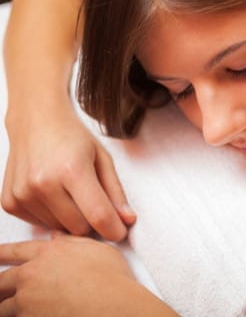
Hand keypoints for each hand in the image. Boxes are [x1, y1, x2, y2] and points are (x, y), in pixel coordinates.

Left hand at [0, 234, 135, 316]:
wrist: (112, 305)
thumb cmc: (111, 277)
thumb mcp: (97, 250)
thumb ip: (72, 242)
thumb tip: (57, 237)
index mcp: (48, 253)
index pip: (15, 250)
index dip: (1, 253)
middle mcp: (32, 274)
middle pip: (1, 280)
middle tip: (0, 289)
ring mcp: (28, 300)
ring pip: (3, 306)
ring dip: (6, 307)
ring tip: (8, 309)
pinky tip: (24, 316)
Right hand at [2, 106, 134, 240]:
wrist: (36, 121)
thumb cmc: (73, 138)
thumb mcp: (102, 159)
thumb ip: (116, 192)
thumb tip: (128, 221)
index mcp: (73, 170)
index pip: (99, 216)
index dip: (114, 229)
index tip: (120, 231)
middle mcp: (44, 184)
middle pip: (79, 228)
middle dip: (91, 221)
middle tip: (92, 200)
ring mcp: (23, 194)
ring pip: (59, 229)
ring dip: (70, 218)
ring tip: (70, 192)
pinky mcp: (10, 202)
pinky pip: (39, 225)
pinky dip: (51, 216)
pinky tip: (53, 194)